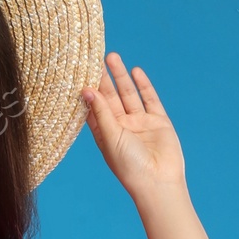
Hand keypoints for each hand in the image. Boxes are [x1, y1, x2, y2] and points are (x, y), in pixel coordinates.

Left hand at [81, 52, 186, 195]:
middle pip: (110, 97)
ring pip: (128, 94)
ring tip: (112, 57)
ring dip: (121, 77)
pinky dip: (143, 85)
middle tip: (95, 57)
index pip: (94, 107)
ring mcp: (140, 123)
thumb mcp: (112, 136)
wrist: (158, 181)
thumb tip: (86, 89)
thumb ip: (101, 112)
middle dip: (104, 78)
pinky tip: (135, 71)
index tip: (80, 71)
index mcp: (106, 134)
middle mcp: (122, 127)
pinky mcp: (158, 121)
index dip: (88, 90)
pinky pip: (149, 99)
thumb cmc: (130, 166)